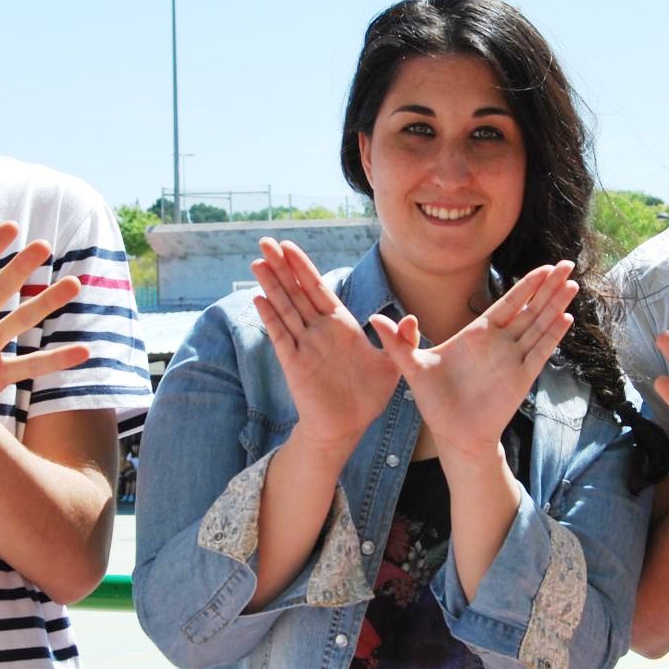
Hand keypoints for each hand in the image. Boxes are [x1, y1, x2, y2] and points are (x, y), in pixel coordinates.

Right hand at [251, 238, 396, 454]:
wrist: (347, 427)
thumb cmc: (367, 396)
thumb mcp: (393, 364)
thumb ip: (400, 339)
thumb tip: (411, 317)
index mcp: (340, 325)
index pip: (319, 288)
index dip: (304, 267)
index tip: (289, 246)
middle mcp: (319, 331)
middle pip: (297, 291)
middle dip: (282, 266)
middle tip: (266, 241)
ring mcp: (304, 345)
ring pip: (285, 308)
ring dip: (271, 285)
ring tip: (258, 262)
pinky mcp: (295, 364)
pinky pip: (280, 336)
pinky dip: (270, 318)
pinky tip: (260, 299)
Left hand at [366, 263, 576, 465]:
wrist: (453, 434)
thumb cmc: (435, 401)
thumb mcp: (413, 367)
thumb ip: (398, 343)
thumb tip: (375, 319)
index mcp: (478, 334)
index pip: (507, 302)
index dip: (526, 285)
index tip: (543, 268)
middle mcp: (500, 343)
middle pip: (530, 308)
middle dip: (548, 286)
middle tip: (567, 263)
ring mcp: (513, 359)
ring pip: (539, 325)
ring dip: (556, 305)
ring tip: (572, 284)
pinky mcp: (521, 378)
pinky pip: (540, 352)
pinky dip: (552, 336)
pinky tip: (566, 318)